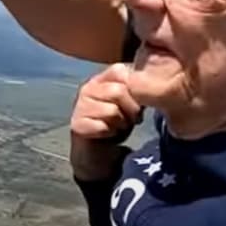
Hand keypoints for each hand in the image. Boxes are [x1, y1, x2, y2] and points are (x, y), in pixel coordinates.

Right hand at [69, 63, 142, 180]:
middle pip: (118, 91)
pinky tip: (106, 136)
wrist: (98, 154)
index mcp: (101, 79)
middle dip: (131, 111)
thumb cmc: (115, 126)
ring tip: (116, 128)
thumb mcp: (129, 106)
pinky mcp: (77, 124)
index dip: (133, 89)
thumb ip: (135, 92)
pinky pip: (103, 127)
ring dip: (120, 124)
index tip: (136, 104)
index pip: (119, 71)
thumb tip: (148, 87)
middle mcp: (88, 88)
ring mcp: (80, 106)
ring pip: (112, 111)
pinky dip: (110, 134)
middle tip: (129, 121)